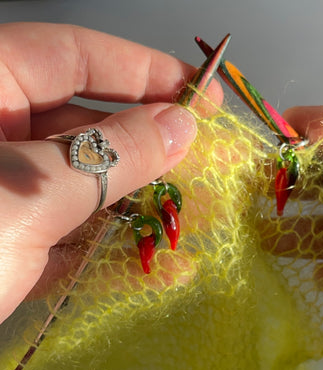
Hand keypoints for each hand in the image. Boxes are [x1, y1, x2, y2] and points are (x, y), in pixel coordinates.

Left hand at [0, 23, 220, 324]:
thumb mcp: (28, 192)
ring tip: (191, 211)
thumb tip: (181, 124)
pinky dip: (111, 247)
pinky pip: (70, 231)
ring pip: (81, 180)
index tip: (200, 92)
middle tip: (204, 156)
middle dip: (146, 141)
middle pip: (82, 120)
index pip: (72, 56)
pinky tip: (156, 262)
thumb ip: (110, 155)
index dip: (143, 71)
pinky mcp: (9, 241)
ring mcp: (0, 191)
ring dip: (137, 201)